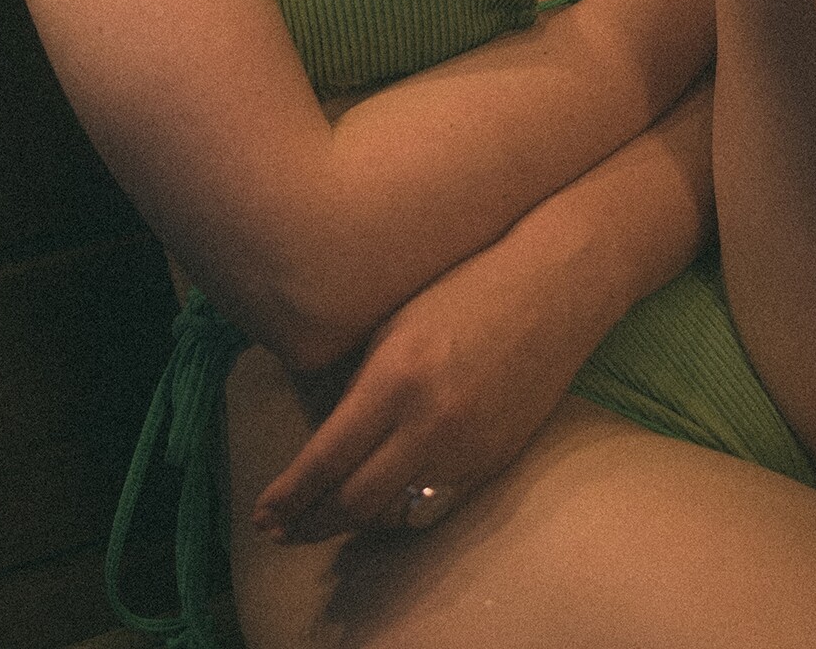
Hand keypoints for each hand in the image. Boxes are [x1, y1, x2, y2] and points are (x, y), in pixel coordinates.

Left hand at [253, 226, 605, 543]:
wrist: (553, 285)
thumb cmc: (465, 283)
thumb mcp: (394, 324)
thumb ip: (358, 384)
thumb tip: (325, 436)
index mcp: (395, 379)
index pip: (326, 460)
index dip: (289, 496)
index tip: (263, 516)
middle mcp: (430, 424)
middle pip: (357, 503)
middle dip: (312, 524)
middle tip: (283, 531)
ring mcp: (468, 449)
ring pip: (398, 515)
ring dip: (358, 523)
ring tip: (328, 518)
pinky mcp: (496, 460)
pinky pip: (438, 504)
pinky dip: (405, 510)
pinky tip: (385, 503)